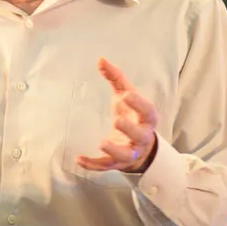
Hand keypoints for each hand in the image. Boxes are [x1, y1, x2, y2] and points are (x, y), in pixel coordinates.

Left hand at [76, 58, 159, 173]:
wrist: (140, 147)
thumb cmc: (132, 115)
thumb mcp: (126, 95)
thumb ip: (116, 78)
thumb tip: (101, 59)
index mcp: (147, 118)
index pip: (148, 111)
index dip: (139, 103)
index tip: (126, 94)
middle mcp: (142, 137)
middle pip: (139, 135)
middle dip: (129, 129)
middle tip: (117, 120)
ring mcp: (130, 152)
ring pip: (125, 155)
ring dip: (114, 150)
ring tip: (101, 143)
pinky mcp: (116, 164)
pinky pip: (106, 166)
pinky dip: (93, 164)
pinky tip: (79, 159)